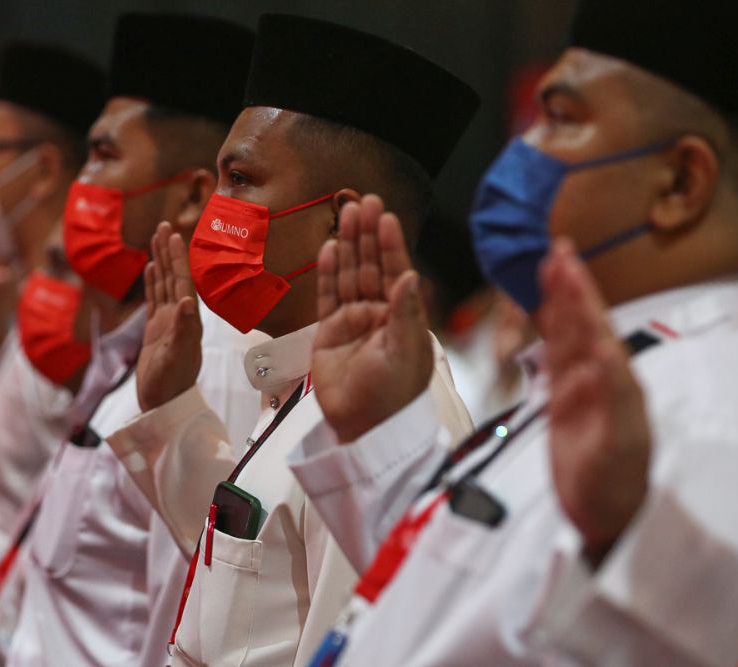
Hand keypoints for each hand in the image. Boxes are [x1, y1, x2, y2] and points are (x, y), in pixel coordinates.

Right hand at [136, 222, 202, 410]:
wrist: (163, 405)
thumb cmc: (170, 385)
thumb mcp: (176, 357)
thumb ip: (183, 330)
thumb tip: (186, 301)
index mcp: (186, 320)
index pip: (181, 282)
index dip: (177, 258)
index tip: (174, 235)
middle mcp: (178, 317)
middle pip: (172, 277)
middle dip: (168, 252)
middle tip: (163, 226)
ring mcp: (166, 323)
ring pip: (162, 285)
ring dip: (159, 262)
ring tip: (155, 238)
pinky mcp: (155, 331)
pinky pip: (153, 300)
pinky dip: (151, 283)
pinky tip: (149, 268)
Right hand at [313, 194, 433, 442]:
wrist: (363, 426)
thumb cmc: (392, 394)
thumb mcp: (404, 352)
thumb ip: (405, 312)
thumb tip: (409, 275)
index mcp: (403, 316)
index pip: (396, 271)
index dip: (391, 244)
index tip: (386, 216)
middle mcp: (379, 313)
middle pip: (372, 266)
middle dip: (369, 235)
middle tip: (364, 201)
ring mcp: (354, 321)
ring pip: (350, 275)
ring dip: (349, 245)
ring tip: (345, 213)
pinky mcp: (330, 332)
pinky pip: (328, 296)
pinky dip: (328, 273)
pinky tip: (329, 249)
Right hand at [541, 239, 650, 564]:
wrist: (604, 519)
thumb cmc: (615, 485)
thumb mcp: (618, 442)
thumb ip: (612, 396)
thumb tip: (601, 350)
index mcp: (614, 381)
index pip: (593, 325)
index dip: (578, 292)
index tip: (565, 260)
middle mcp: (598, 379)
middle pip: (580, 322)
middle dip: (569, 286)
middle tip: (557, 250)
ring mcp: (580, 392)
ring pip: (567, 336)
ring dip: (560, 303)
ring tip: (552, 271)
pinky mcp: (563, 407)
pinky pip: (555, 361)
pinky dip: (549, 335)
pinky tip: (547, 319)